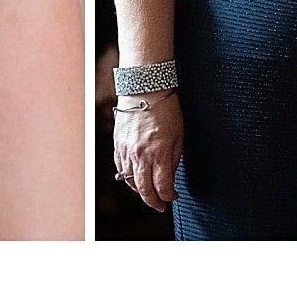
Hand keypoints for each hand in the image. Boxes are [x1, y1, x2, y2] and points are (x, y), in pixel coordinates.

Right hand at [113, 92, 183, 210]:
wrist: (144, 91)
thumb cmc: (166, 110)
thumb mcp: (178, 136)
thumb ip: (173, 160)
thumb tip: (170, 179)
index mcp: (159, 152)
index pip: (162, 186)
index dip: (169, 196)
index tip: (173, 197)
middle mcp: (140, 155)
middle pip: (144, 189)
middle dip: (153, 201)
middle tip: (160, 206)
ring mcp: (126, 151)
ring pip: (130, 181)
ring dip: (140, 191)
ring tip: (149, 193)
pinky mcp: (117, 146)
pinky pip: (120, 169)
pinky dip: (128, 177)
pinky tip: (135, 179)